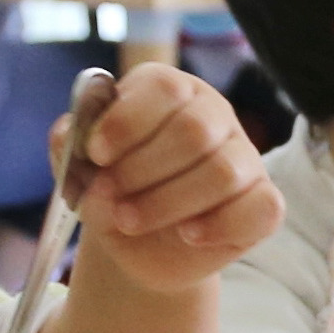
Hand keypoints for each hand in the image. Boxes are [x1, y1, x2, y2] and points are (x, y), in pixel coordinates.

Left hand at [64, 63, 279, 293]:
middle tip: (110, 197)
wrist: (137, 246)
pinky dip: (219, 225)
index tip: (97, 154)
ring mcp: (244, 158)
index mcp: (169, 91)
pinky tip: (187, 235)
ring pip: (223, 172)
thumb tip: (73, 135)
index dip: (127, 120)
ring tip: (130, 221)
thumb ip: (70, 145)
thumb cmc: (112, 192)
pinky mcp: (263, 202)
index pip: (163, 87)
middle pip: (194, 130)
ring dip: (167, 203)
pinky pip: (261, 208)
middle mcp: (213, 115)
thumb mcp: (80, 168)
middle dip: (142, 170)